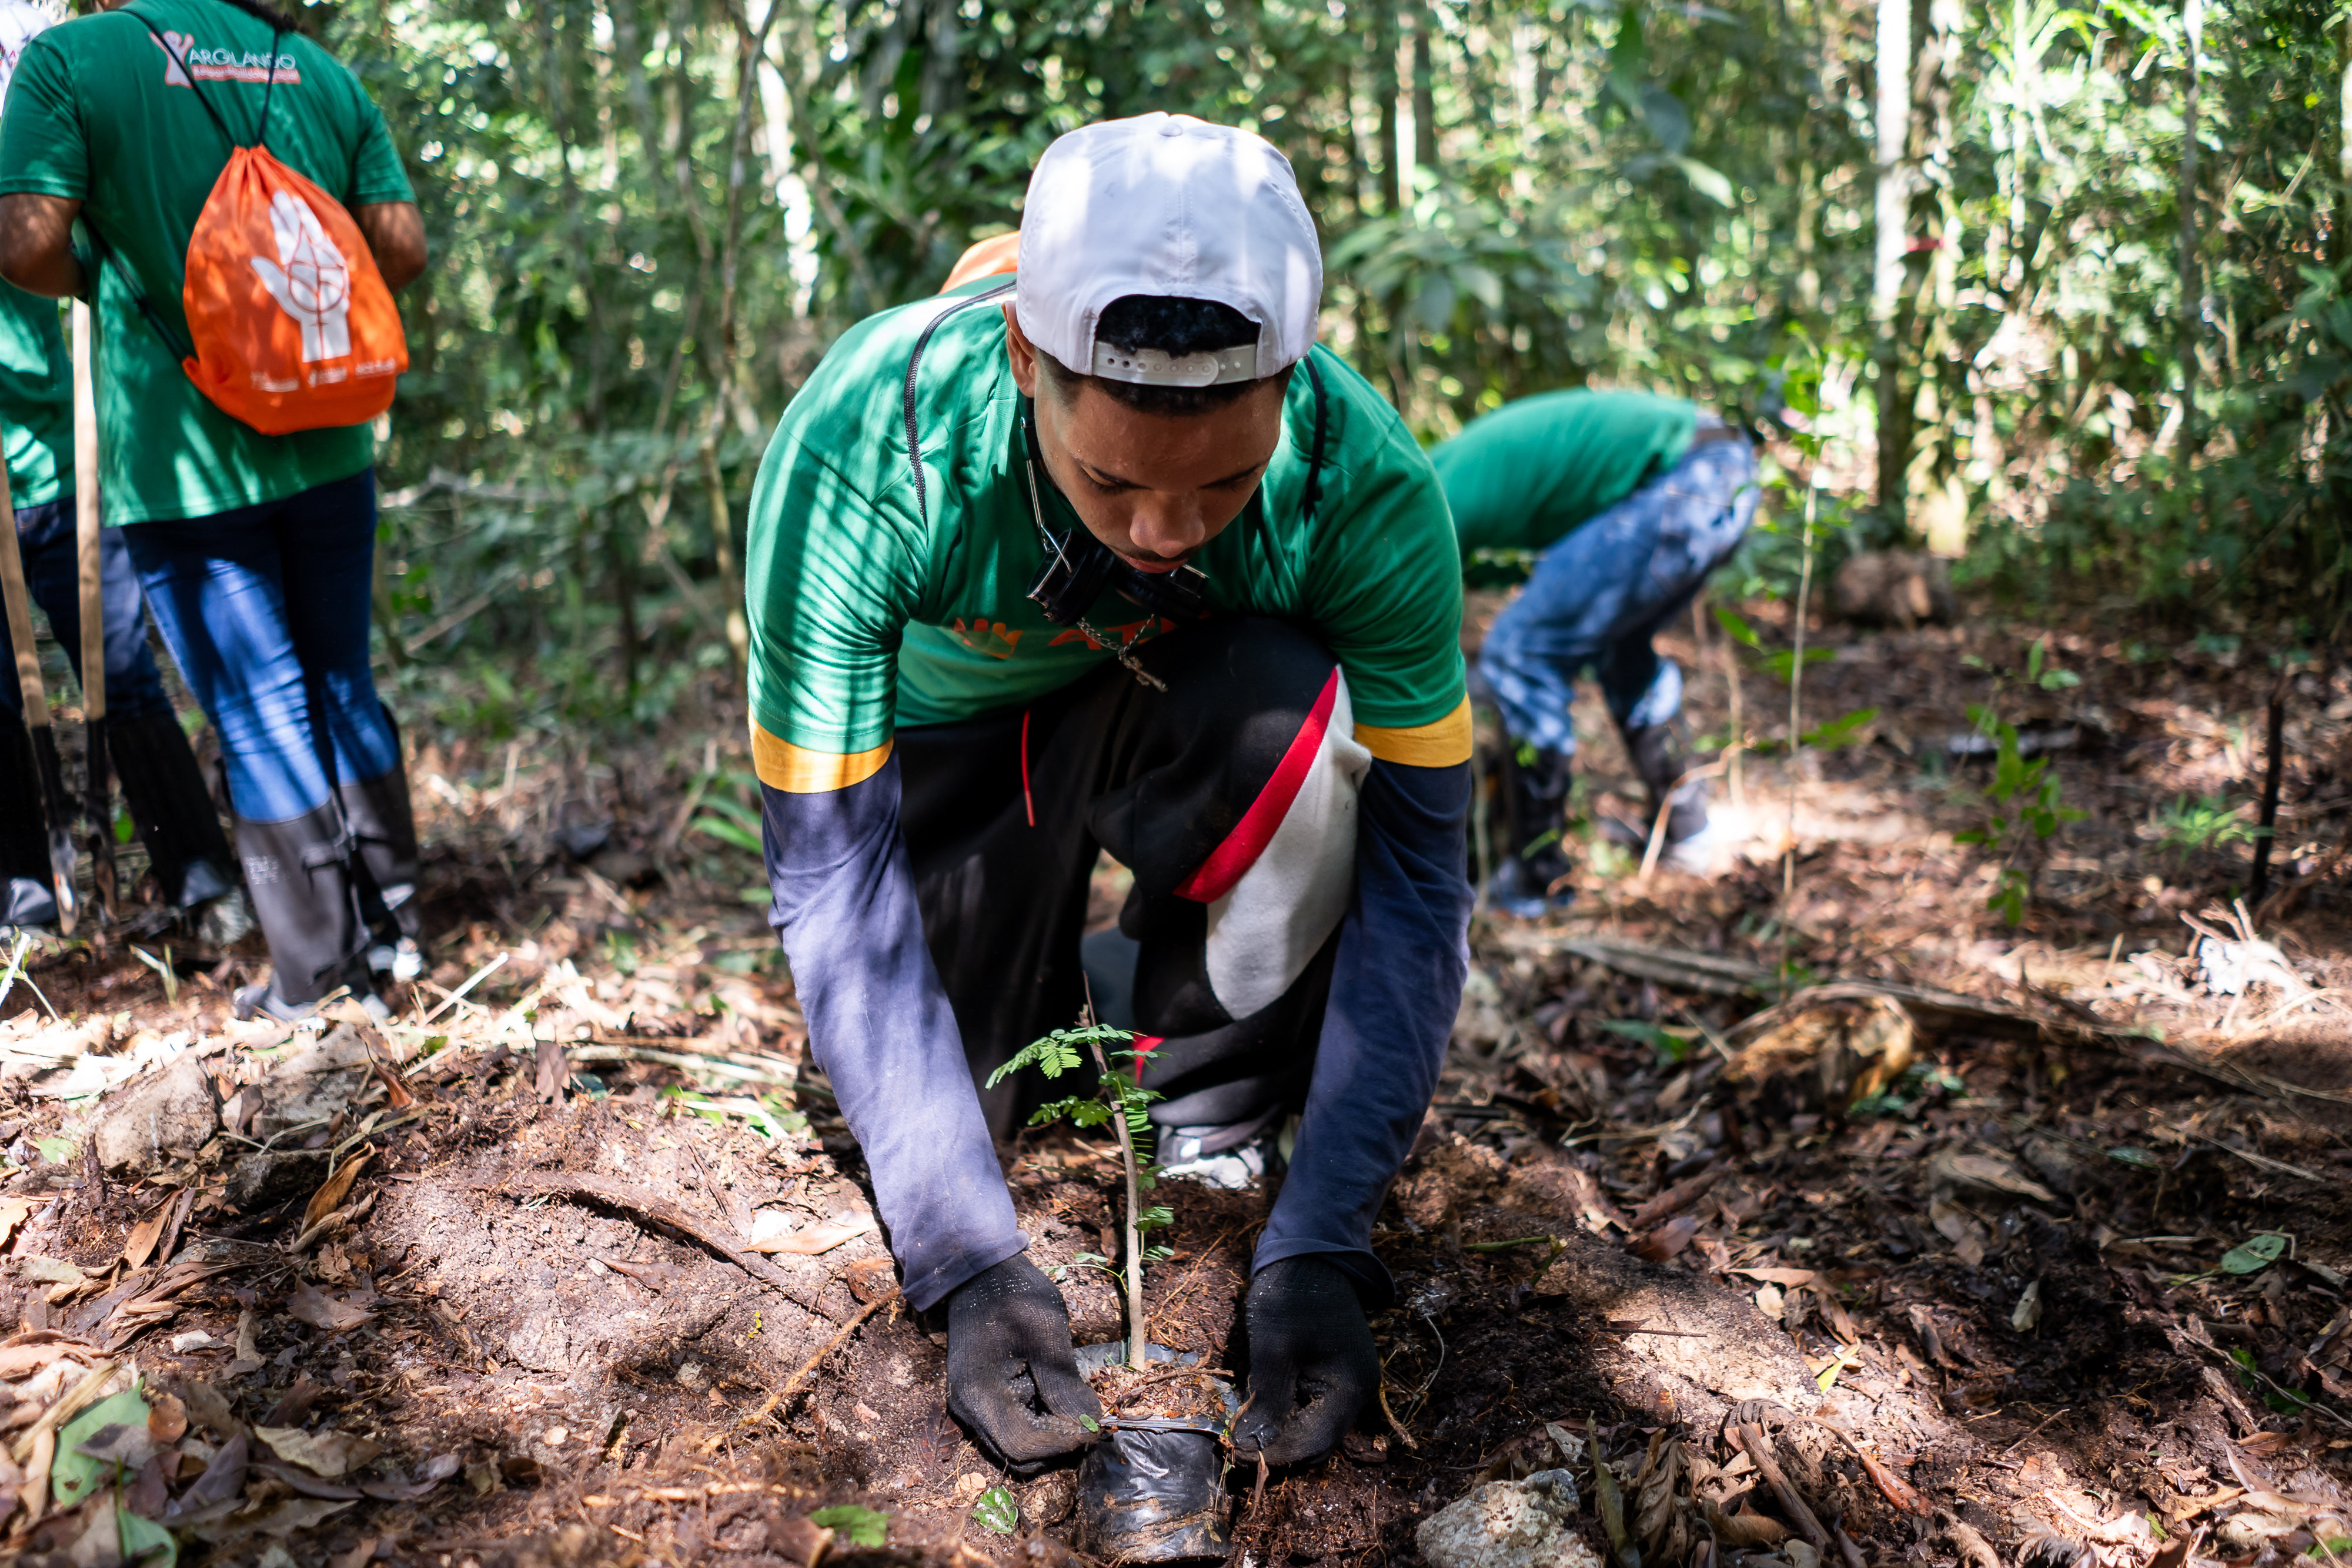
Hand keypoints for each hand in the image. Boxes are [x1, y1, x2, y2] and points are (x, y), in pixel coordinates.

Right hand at [945, 1254, 1101, 1467]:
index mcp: (980, 1394)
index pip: (1024, 1446)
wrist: (979, 1273)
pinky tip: (1053, 1390)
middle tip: (1088, 1411)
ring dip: (1051, 1432)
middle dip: (1059, 1442)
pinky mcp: (981, 1401)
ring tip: (1071, 1396)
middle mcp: (969, 1411)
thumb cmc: (1013, 1296)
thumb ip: (1064, 1383)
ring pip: (1017, 1446)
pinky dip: (1039, 1420)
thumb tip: (1091, 1426)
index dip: (1064, 1441)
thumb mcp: (1046, 1333)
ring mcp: (972, 1408)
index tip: (1096, 1423)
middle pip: (1020, 1455)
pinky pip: (1012, 1427)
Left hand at [1232, 1255, 1378, 1465]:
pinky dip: (1283, 1410)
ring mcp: (1344, 1381)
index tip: (1238, 1455)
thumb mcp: (1275, 1349)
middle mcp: (1355, 1391)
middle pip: (1315, 1440)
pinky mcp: (1329, 1370)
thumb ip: (1268, 1401)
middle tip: (1236, 1444)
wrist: (1307, 1250)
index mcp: (1352, 1388)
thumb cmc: (1292, 1295)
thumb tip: (1250, 1447)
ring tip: (1242, 1426)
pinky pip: (1307, 1404)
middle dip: (1278, 1447)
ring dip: (1278, 1430)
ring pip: (1310, 1424)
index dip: (1276, 1454)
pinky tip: (1256, 1403)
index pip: (1314, 1443)